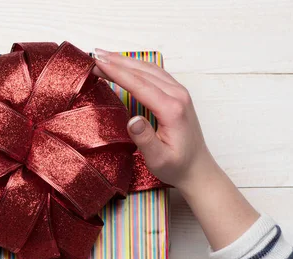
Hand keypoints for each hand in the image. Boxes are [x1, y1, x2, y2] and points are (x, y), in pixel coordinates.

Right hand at [93, 49, 258, 250]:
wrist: (198, 170)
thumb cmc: (177, 166)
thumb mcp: (159, 159)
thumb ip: (145, 139)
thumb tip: (132, 120)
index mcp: (172, 109)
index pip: (139, 84)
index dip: (117, 72)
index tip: (98, 63)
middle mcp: (178, 95)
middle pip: (143, 72)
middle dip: (117, 62)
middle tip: (95, 55)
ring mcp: (180, 93)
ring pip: (150, 69)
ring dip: (127, 61)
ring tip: (105, 56)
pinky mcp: (178, 95)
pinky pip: (156, 74)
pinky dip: (138, 67)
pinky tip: (126, 65)